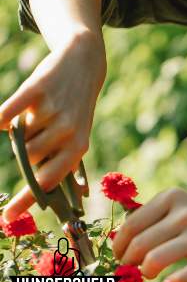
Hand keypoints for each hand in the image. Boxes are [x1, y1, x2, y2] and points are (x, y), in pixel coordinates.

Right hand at [0, 31, 105, 220]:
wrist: (84, 64)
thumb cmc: (76, 106)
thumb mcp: (77, 133)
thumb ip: (59, 158)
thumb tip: (41, 189)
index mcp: (79, 146)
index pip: (49, 180)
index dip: (27, 199)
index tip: (6, 218)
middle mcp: (68, 130)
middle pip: (27, 157)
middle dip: (26, 148)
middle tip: (39, 129)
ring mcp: (53, 110)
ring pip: (17, 138)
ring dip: (20, 130)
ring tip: (38, 114)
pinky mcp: (37, 89)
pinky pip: (6, 114)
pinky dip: (3, 116)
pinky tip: (7, 114)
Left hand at [112, 188, 186, 281]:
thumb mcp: (185, 205)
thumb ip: (156, 216)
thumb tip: (121, 236)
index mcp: (174, 196)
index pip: (132, 223)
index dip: (119, 244)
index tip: (119, 255)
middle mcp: (185, 212)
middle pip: (140, 244)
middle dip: (128, 261)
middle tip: (130, 268)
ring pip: (155, 260)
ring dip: (146, 272)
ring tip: (150, 273)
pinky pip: (181, 276)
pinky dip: (172, 281)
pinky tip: (171, 281)